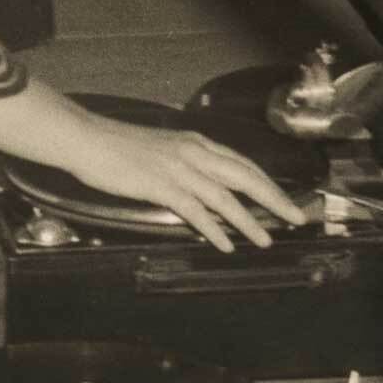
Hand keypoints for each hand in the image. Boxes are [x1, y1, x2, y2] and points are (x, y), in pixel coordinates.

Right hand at [56, 116, 306, 254]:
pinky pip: (195, 210)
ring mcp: (178, 168)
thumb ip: (185, 164)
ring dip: (249, 221)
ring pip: (225, 197)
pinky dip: (214, 228)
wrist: (86, 139)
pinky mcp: (161, 185)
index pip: (242, 163)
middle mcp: (193, 152)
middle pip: (245, 177)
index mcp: (195, 143)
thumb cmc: (117, 146)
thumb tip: (201, 187)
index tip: (286, 199)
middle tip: (296, 218)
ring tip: (266, 240)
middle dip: (274, 199)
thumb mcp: (161, 149)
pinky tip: (225, 243)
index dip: (268, 182)